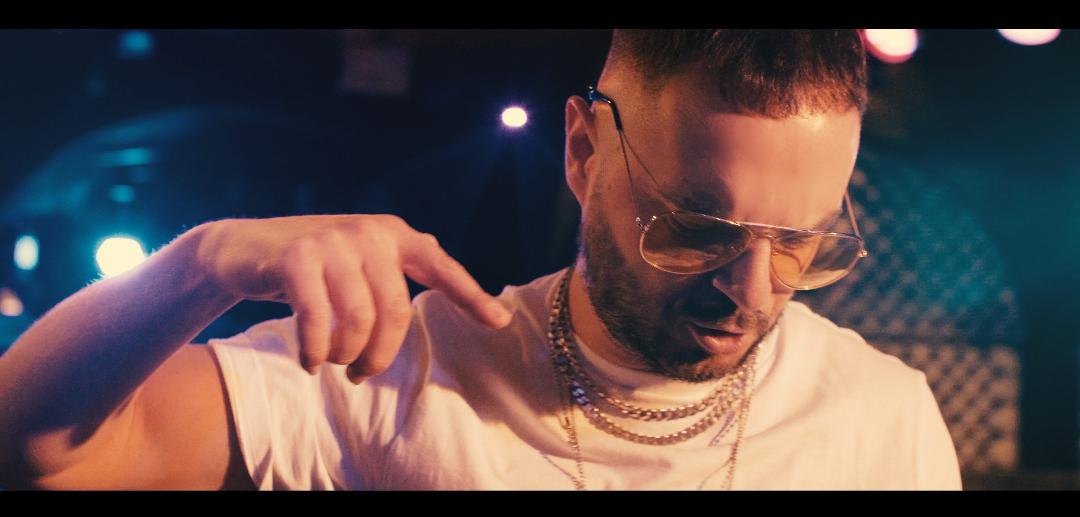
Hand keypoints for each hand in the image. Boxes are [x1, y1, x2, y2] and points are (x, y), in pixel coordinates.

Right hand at [196, 214, 512, 382]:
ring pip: (358, 319)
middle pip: (396, 311)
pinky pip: (318, 320)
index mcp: (393, 235)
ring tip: (333, 363)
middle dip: (380, 353)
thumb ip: (394, 278)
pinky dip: (316, 349)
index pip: (440, 266)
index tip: (500, 322)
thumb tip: (425, 313)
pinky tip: (310, 361)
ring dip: (346, 354)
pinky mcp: (297, 257)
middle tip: (362, 374)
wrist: (242, 251)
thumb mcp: (360, 265)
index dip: (471, 296)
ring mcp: (332, 241)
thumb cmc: (313, 270)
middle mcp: (369, 233)